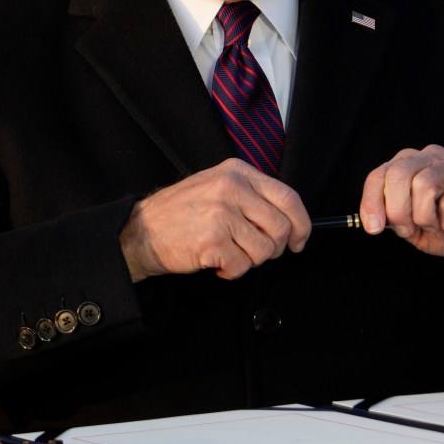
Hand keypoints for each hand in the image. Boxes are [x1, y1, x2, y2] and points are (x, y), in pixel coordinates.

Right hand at [119, 160, 310, 281]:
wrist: (142, 231)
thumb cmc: (182, 213)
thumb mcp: (218, 186)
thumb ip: (252, 196)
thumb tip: (291, 223)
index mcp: (237, 172)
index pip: (288, 198)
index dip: (301, 224)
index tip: (299, 240)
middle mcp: (231, 188)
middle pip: (280, 227)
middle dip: (273, 248)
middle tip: (253, 251)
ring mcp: (221, 213)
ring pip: (264, 250)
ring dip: (249, 261)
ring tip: (228, 253)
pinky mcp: (212, 240)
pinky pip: (242, 266)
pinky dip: (232, 272)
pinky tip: (216, 261)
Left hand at [359, 146, 443, 259]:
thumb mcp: (417, 230)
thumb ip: (396, 223)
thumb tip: (376, 221)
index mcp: (410, 165)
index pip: (379, 175)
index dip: (371, 202)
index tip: (373, 228)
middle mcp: (429, 158)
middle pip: (398, 175)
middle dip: (397, 211)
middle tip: (408, 230)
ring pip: (422, 185)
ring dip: (424, 217)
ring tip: (435, 225)